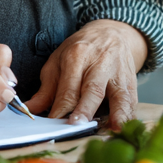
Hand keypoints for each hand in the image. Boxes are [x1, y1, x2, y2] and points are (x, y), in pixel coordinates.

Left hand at [26, 20, 147, 129]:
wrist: (110, 33)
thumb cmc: (80, 50)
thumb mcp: (58, 61)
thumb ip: (46, 89)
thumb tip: (30, 110)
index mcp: (77, 56)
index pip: (68, 87)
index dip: (61, 108)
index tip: (53, 125)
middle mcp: (100, 63)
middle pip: (93, 89)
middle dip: (85, 109)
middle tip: (77, 126)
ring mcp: (118, 72)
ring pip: (118, 94)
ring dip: (115, 114)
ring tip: (112, 129)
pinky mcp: (132, 81)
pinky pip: (132, 100)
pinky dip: (129, 116)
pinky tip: (125, 128)